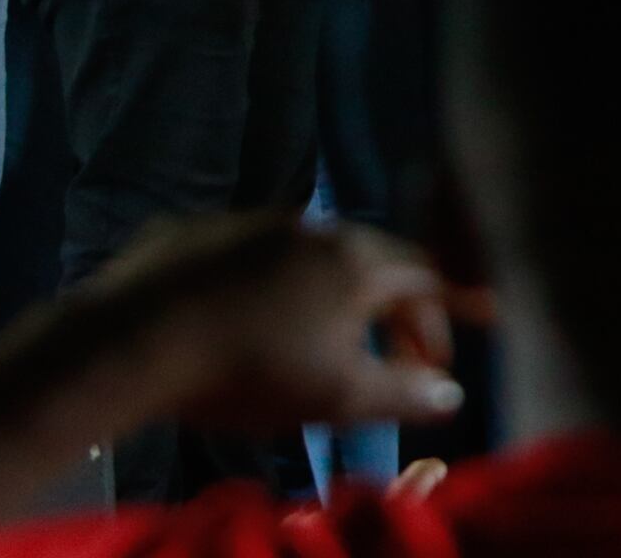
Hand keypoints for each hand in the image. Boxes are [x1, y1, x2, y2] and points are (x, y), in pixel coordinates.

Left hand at [82, 213, 459, 434]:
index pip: (427, 277)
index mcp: (356, 263)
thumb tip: (452, 393)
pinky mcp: (193, 232)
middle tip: (406, 354)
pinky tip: (251, 316)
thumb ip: (403, 393)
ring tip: (331, 336)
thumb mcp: (337, 397)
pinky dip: (270, 283)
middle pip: (374, 259)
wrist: (133, 341)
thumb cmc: (249, 371)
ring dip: (333, 293)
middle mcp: (312, 227)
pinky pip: (249, 254)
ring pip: (311, 253)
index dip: (456, 304)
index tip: (487, 317)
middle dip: (398, 305)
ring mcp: (249, 222)